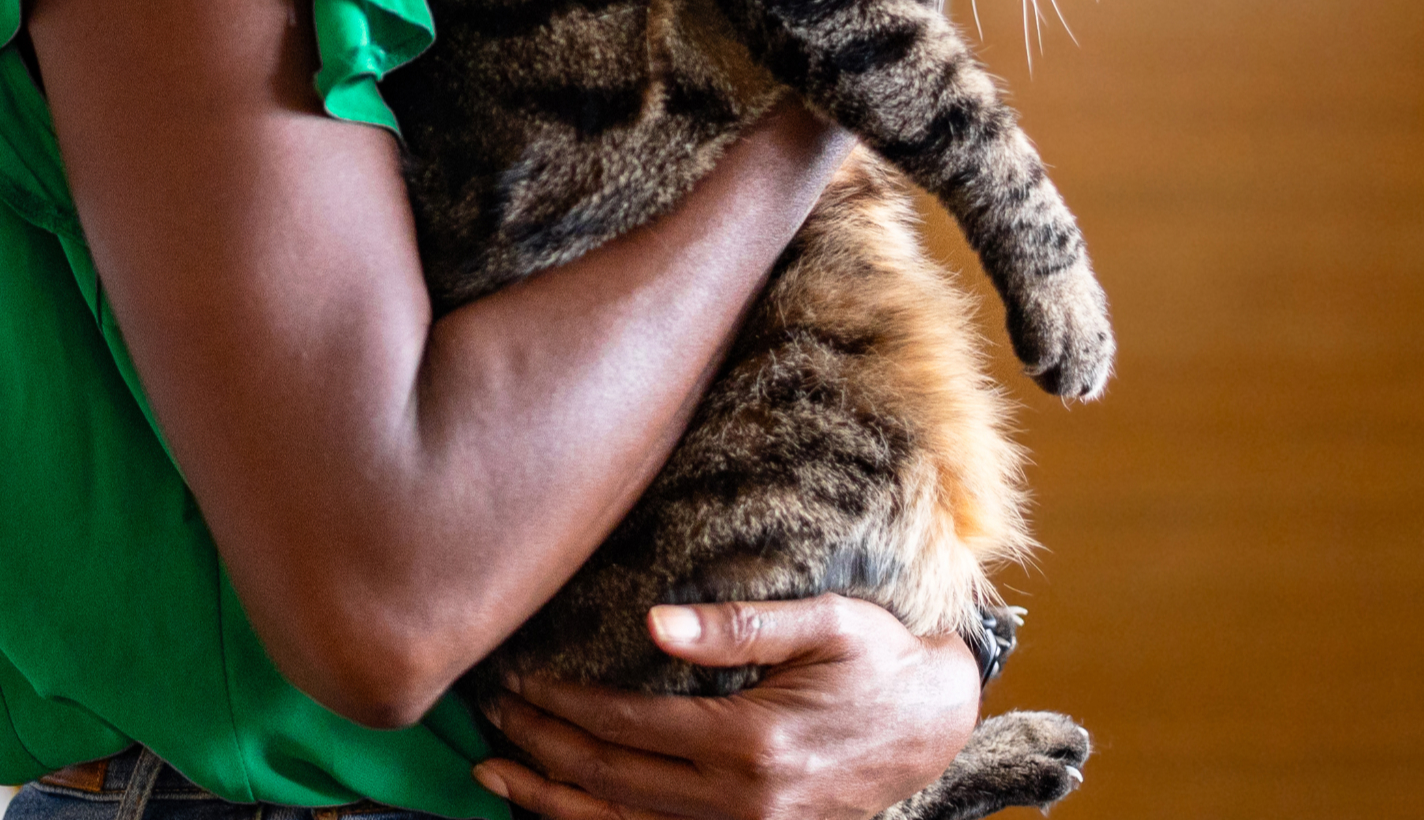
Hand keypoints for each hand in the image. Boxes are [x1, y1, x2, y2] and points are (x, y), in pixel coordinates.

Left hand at [473, 599, 978, 819]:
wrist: (937, 723)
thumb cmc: (879, 660)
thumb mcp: (825, 624)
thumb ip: (739, 626)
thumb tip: (654, 622)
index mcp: (749, 741)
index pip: (624, 725)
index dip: (560, 703)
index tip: (514, 677)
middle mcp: (741, 800)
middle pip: (610, 778)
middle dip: (538, 747)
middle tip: (486, 715)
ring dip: (550, 801)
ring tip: (492, 775)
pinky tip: (559, 809)